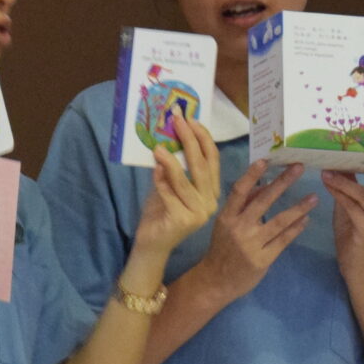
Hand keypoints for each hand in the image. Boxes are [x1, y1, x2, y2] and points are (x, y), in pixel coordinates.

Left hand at [131, 113, 220, 258]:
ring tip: (158, 147)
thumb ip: (172, 167)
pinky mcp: (183, 221)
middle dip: (189, 140)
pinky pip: (170, 196)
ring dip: (172, 162)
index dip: (203, 137)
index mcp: (210, 190)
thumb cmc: (160, 212)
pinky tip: (154, 170)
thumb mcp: (168, 184)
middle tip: (177, 120)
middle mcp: (210, 201)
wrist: (152, 243)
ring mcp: (199, 213)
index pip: (212, 159)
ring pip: (186, 181)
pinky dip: (162, 182)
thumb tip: (168, 137)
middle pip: (202, 165)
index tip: (190, 119)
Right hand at [193, 158, 311, 301]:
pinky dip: (295, 229)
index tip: (266, 160)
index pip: (239, 191)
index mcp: (227, 217)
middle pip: (263, 201)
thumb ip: (243, 206)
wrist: (215, 281)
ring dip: (298, 208)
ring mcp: (251, 245)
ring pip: (279, 222)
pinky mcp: (262, 260)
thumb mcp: (226, 225)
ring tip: (314, 198)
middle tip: (299, 167)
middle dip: (282, 183)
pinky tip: (306, 220)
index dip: (252, 175)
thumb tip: (263, 185)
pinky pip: (283, 240)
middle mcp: (238, 228)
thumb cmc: (223, 249)